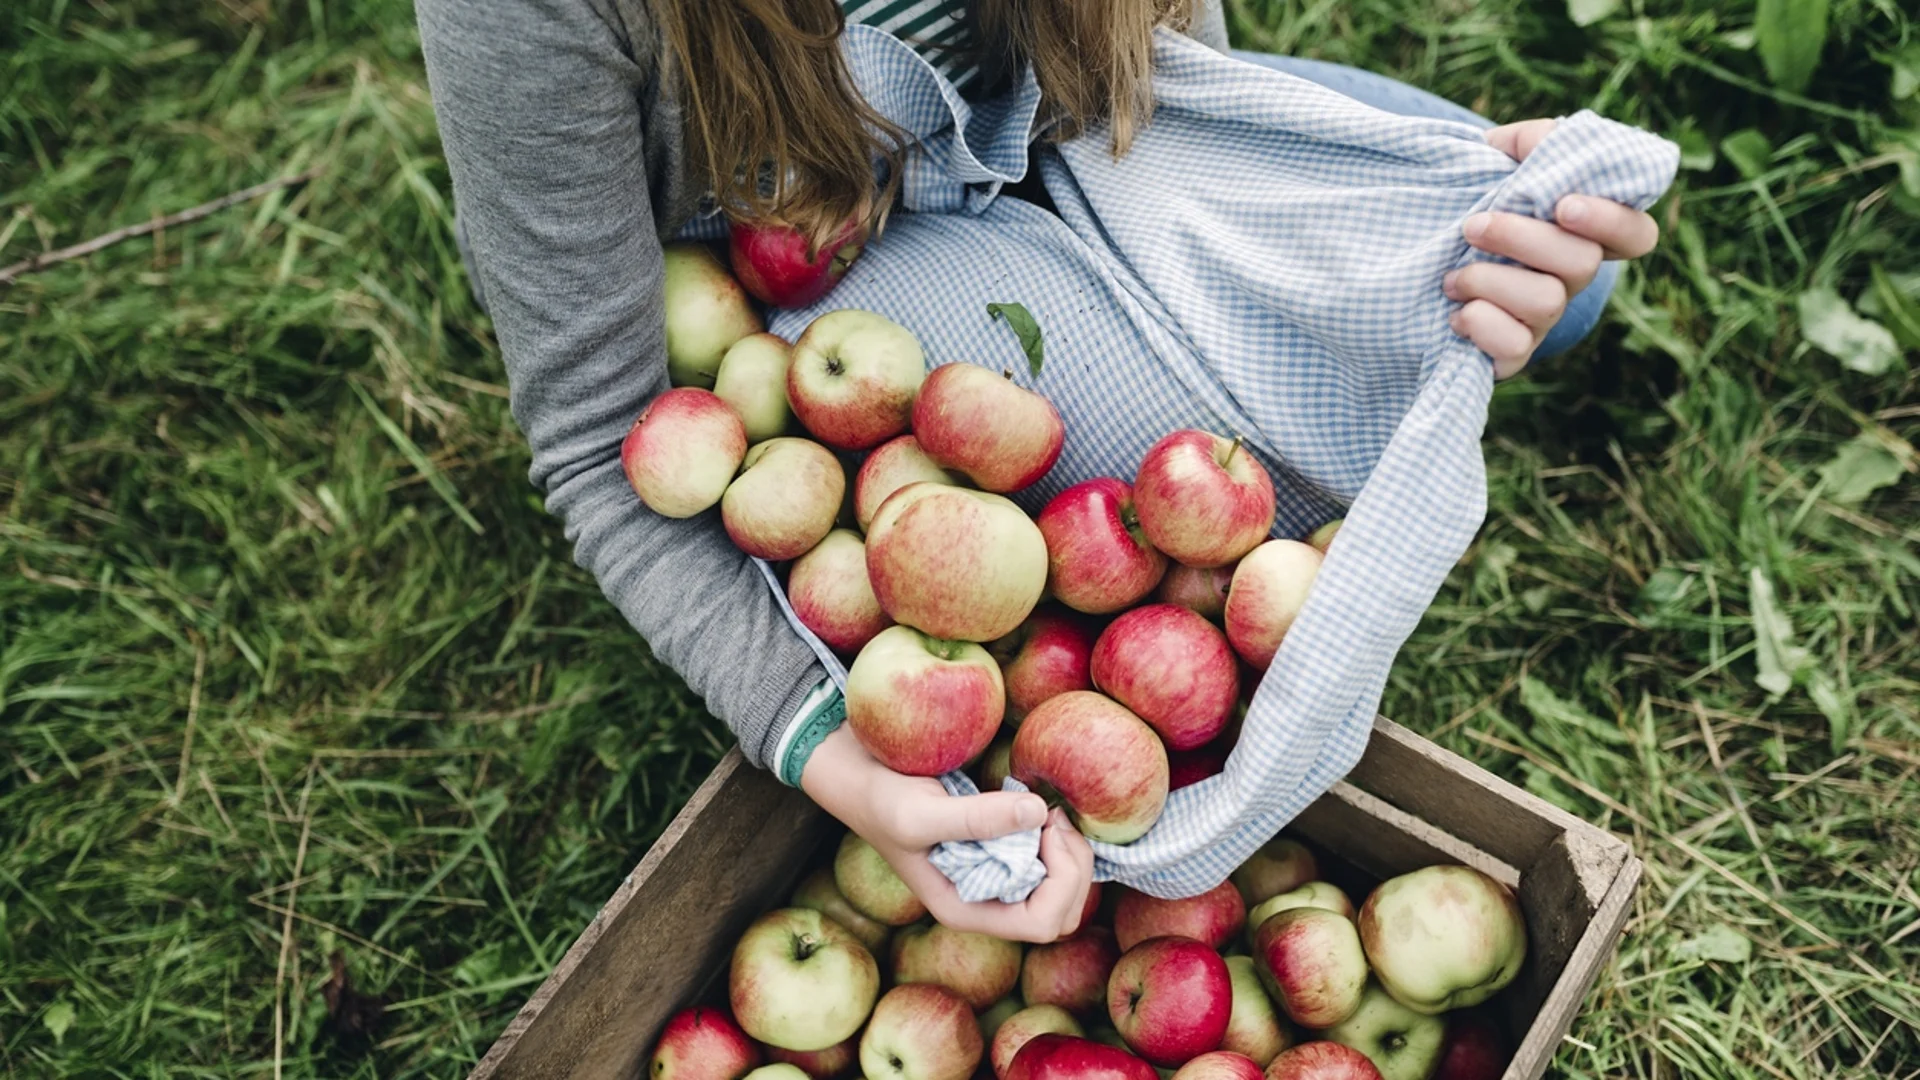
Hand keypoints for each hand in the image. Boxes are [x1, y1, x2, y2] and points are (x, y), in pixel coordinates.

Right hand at [801, 725, 1094, 942]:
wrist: (860, 775)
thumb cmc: (882, 801)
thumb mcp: (921, 813)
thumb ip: (978, 819)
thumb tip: (1039, 813)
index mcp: (967, 909)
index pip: (1042, 923)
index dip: (1060, 880)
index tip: (1044, 828)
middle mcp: (985, 901)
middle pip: (1063, 912)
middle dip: (1073, 867)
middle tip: (1053, 816)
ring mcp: (994, 876)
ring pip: (1063, 888)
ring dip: (1069, 850)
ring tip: (1047, 811)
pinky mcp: (999, 849)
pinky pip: (1050, 860)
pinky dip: (1057, 837)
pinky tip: (1038, 806)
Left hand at [1448, 118, 1661, 377]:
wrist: (1429, 257)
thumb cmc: (1484, 204)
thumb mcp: (1505, 163)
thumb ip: (1530, 143)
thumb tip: (1537, 143)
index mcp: (1586, 232)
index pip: (1636, 234)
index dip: (1610, 222)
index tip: (1564, 205)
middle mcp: (1574, 277)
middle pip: (1582, 264)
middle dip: (1522, 239)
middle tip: (1473, 226)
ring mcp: (1547, 317)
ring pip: (1546, 303)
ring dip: (1489, 281)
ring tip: (1452, 275)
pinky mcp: (1514, 351)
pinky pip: (1515, 348)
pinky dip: (1481, 326)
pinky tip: (1456, 313)